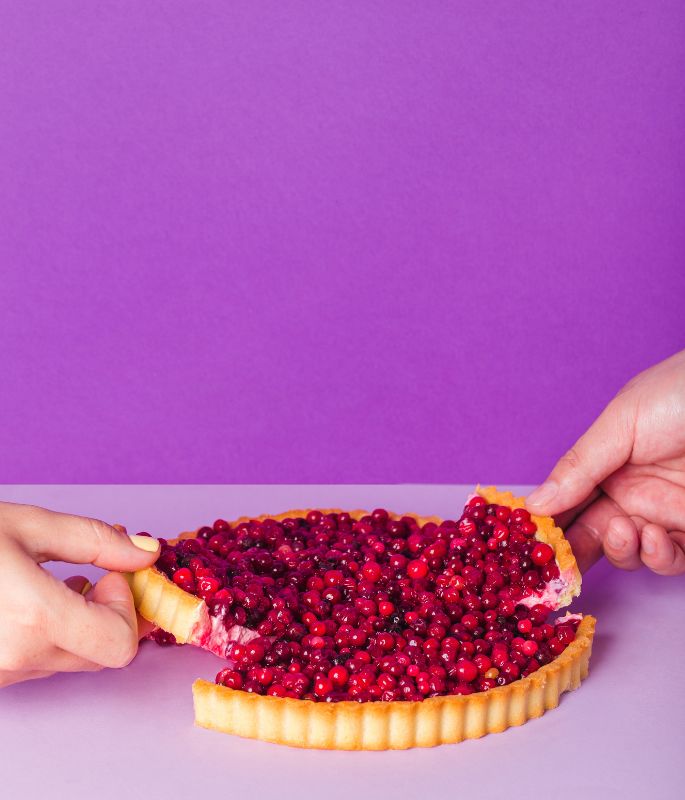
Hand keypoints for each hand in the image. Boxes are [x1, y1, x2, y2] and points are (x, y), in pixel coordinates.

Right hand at [0, 502, 159, 687]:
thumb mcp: (28, 526)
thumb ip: (95, 541)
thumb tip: (146, 553)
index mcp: (33, 619)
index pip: (119, 646)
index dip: (125, 608)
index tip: (107, 575)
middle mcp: (15, 658)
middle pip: (99, 655)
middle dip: (109, 614)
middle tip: (94, 575)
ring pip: (70, 661)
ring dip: (79, 625)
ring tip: (52, 584)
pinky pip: (36, 665)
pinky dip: (48, 637)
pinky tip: (27, 604)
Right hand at [527, 349, 684, 574]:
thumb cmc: (680, 394)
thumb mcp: (622, 423)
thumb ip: (579, 466)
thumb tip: (535, 503)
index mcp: (604, 464)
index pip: (567, 501)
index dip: (548, 524)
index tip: (531, 543)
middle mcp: (630, 491)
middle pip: (592, 534)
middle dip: (575, 553)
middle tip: (562, 565)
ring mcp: (662, 512)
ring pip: (628, 553)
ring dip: (621, 551)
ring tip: (624, 530)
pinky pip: (669, 559)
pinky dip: (657, 559)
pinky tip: (655, 538)